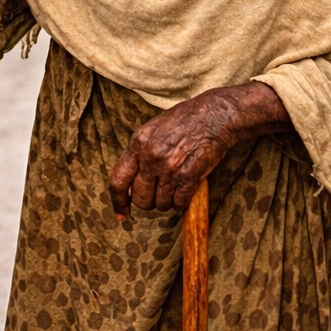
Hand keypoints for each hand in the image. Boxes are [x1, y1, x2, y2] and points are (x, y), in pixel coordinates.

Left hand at [108, 91, 234, 217]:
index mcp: (137, 144)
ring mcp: (169, 168)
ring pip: (160, 204)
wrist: (212, 116)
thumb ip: (139, 153)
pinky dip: (182, 202)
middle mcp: (150, 157)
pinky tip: (186, 190)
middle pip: (140, 198)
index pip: (118, 181)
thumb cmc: (183, 121)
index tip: (121, 215)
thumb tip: (131, 179)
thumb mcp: (151, 130)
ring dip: (167, 202)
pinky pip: (179, 203)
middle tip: (157, 194)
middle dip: (148, 202)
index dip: (118, 202)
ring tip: (175, 186)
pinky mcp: (189, 177)